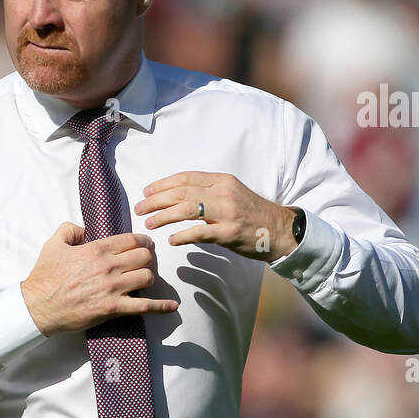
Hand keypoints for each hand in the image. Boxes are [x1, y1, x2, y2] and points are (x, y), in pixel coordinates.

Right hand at [21, 222, 178, 335]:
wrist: (38, 306)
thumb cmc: (45, 276)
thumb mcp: (53, 244)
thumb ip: (70, 229)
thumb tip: (84, 229)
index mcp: (96, 249)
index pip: (131, 240)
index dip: (142, 240)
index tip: (145, 243)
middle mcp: (109, 267)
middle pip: (144, 257)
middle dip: (145, 258)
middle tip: (143, 261)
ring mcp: (113, 288)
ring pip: (147, 277)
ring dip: (147, 277)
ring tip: (142, 279)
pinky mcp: (113, 308)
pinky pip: (145, 306)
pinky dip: (161, 306)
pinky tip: (172, 305)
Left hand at [134, 171, 297, 261]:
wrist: (279, 230)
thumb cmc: (250, 213)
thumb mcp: (231, 193)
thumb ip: (207, 191)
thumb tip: (176, 194)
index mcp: (222, 181)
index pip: (186, 177)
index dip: (163, 184)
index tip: (146, 191)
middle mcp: (223, 193)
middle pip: (181, 192)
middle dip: (156, 200)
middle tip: (139, 209)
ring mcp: (227, 213)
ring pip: (186, 209)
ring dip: (163, 216)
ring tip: (148, 224)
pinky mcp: (230, 233)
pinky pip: (200, 233)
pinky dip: (182, 236)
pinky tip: (171, 240)